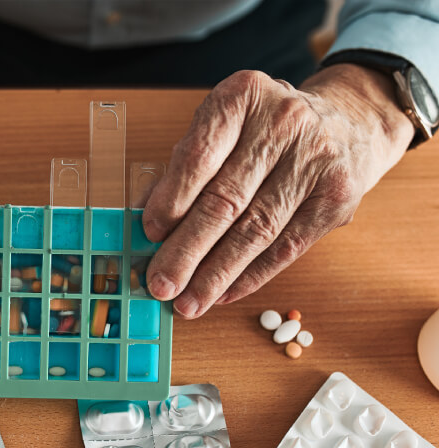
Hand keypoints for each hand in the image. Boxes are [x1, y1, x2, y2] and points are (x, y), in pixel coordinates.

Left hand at [142, 64, 414, 317]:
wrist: (348, 122)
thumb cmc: (264, 130)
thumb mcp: (223, 129)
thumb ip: (182, 170)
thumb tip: (145, 224)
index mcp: (242, 97)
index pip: (199, 155)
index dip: (171, 200)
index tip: (149, 234)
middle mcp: (283, 123)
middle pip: (226, 200)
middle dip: (187, 250)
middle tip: (160, 284)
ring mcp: (315, 160)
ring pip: (256, 230)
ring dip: (216, 274)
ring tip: (187, 302)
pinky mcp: (336, 198)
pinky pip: (285, 248)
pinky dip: (250, 276)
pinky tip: (222, 294)